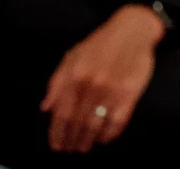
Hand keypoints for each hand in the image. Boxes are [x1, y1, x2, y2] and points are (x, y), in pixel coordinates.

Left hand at [41, 3, 162, 152]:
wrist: (133, 30)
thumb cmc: (101, 43)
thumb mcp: (72, 56)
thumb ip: (56, 82)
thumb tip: (46, 107)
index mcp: (75, 75)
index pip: (61, 114)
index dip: (57, 134)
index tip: (56, 145)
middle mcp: (92, 84)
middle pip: (77, 123)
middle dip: (71, 141)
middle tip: (70, 149)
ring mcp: (112, 89)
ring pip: (96, 126)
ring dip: (88, 141)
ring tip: (84, 147)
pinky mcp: (130, 93)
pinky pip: (117, 122)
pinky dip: (110, 134)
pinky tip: (104, 138)